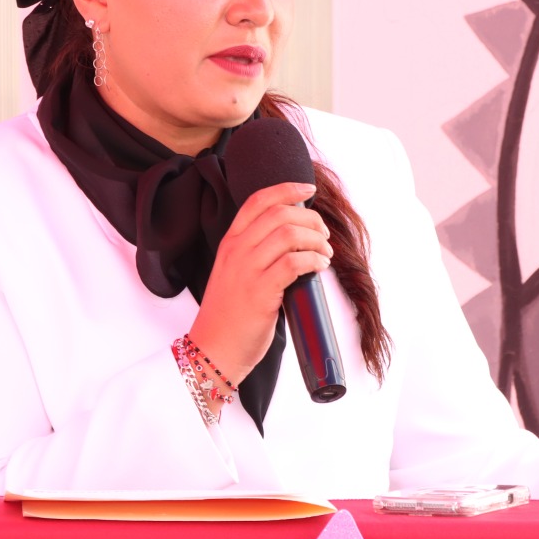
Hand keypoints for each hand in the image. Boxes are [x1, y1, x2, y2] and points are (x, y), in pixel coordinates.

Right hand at [188, 182, 331, 386]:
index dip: (287, 189)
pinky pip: (294, 262)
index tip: (309, 190)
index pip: (257, 201)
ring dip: (316, 240)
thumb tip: (294, 240)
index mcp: (230, 242)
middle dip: (310, 219)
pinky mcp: (260, 292)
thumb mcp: (233, 272)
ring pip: (289, 234)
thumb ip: (255, 253)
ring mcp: (247, 270)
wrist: (213, 349)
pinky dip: (314, 259)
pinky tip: (320, 266)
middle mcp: (236, 250)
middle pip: (280, 213)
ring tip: (325, 253)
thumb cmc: (228, 315)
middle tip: (323, 234)